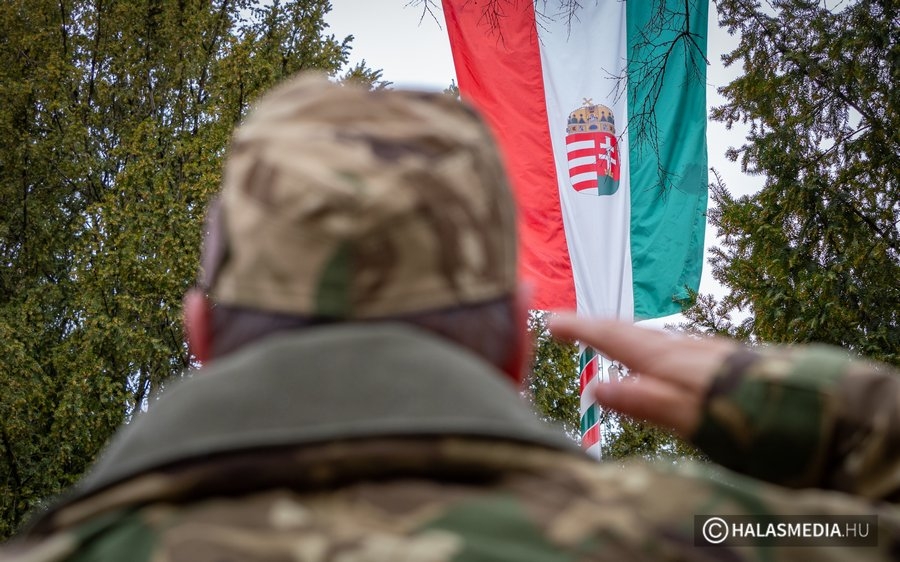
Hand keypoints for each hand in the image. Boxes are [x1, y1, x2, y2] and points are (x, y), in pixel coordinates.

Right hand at [548, 314, 738, 437]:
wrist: (817, 406)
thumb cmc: (752, 417)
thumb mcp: (693, 417)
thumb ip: (646, 402)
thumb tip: (597, 387)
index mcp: (670, 361)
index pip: (614, 337)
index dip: (581, 329)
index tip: (550, 320)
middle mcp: (686, 349)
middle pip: (632, 332)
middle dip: (595, 327)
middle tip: (566, 326)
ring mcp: (706, 353)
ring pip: (654, 338)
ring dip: (623, 335)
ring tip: (603, 338)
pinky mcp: (724, 362)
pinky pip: (673, 347)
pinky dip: (650, 347)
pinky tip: (661, 358)